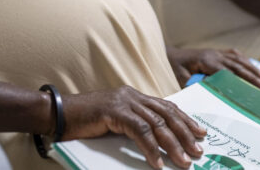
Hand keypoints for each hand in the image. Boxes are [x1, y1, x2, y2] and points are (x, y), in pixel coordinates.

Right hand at [62, 86, 206, 168]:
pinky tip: (157, 163)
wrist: (59, 113)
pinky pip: (139, 131)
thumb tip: (156, 144)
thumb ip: (134, 125)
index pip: (167, 107)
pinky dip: (151, 149)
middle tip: (198, 150)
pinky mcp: (115, 112)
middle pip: (167, 114)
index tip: (200, 133)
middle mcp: (133, 96)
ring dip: (173, 145)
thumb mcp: (115, 121)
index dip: (185, 120)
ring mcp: (124, 102)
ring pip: (157, 124)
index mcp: (135, 96)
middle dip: (185, 133)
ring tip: (184, 161)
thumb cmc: (85, 121)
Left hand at [166, 47, 259, 92]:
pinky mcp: (217, 52)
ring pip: (239, 60)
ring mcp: (216, 52)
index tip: (258, 88)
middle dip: (255, 76)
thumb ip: (194, 85)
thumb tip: (209, 93)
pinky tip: (254, 69)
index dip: (245, 80)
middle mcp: (214, 54)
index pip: (230, 72)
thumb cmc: (173, 68)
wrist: (168, 54)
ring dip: (254, 69)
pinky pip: (234, 56)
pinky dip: (246, 62)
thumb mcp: (179, 78)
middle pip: (239, 66)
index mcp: (207, 61)